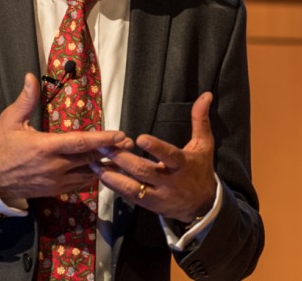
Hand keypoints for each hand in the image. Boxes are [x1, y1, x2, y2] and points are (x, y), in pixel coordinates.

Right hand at [0, 73, 129, 202]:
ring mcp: (56, 180)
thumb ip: (25, 100)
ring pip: (88, 173)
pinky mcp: (55, 190)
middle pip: (89, 158)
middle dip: (110, 151)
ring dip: (104, 165)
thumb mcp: (10, 120)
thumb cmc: (0, 147)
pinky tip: (101, 169)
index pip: (80, 142)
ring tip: (121, 157)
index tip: (120, 135)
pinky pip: (80, 184)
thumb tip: (31, 77)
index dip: (102, 139)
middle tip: (128, 143)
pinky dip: (92, 176)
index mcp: (46, 147)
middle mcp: (55, 166)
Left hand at [92, 92, 217, 222]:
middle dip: (122, 159)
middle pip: (143, 171)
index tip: (140, 138)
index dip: (155, 148)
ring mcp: (158, 195)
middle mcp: (169, 181)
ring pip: (133, 188)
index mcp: (182, 165)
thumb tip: (206, 95)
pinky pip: (129, 196)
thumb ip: (200, 120)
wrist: (202, 206)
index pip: (169, 156)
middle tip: (104, 146)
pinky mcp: (148, 204)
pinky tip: (100, 175)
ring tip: (95, 163)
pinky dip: (114, 186)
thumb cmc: (200, 169)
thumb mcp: (204, 145)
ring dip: (112, 176)